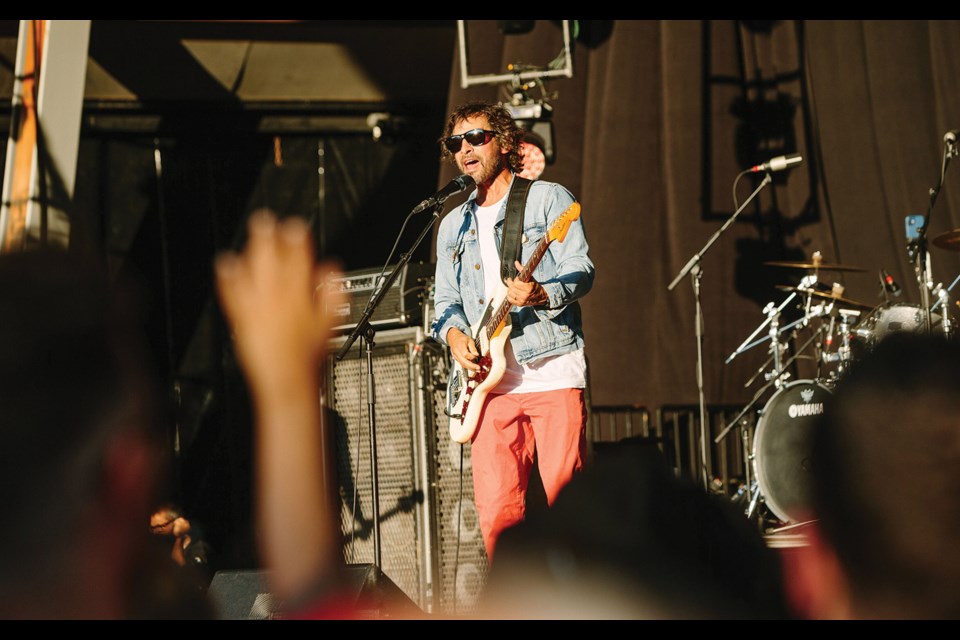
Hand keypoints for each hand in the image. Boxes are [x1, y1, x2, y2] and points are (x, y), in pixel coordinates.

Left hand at [215, 209, 343, 392]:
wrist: (285, 376)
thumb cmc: (308, 354)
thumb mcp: (330, 322)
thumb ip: (333, 294)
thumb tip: (332, 273)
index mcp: (300, 295)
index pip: (300, 260)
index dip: (298, 240)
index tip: (295, 226)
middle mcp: (277, 296)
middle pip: (271, 259)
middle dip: (268, 237)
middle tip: (265, 219)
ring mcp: (257, 305)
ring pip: (252, 271)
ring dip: (249, 251)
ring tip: (248, 237)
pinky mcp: (242, 317)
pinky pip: (231, 292)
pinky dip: (228, 277)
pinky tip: (225, 264)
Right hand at [447, 327, 479, 370]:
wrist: (453, 338)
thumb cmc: (461, 338)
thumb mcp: (469, 340)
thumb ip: (473, 347)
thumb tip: (476, 354)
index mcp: (459, 346)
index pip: (465, 354)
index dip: (472, 356)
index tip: (477, 356)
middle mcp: (456, 353)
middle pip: (463, 362)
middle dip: (472, 366)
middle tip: (478, 368)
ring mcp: (456, 357)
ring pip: (463, 364)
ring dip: (470, 368)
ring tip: (477, 370)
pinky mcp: (456, 359)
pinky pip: (462, 364)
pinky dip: (468, 367)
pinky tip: (473, 368)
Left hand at [505, 260, 548, 306]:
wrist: (540, 296)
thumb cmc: (535, 286)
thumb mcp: (530, 277)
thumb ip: (522, 270)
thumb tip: (516, 262)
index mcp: (528, 288)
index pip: (516, 283)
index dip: (515, 280)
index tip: (517, 278)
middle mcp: (525, 295)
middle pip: (512, 288)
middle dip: (510, 283)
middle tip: (511, 280)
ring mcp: (522, 300)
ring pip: (510, 293)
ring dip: (509, 289)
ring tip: (512, 286)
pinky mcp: (520, 304)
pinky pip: (510, 300)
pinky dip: (509, 296)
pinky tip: (512, 292)